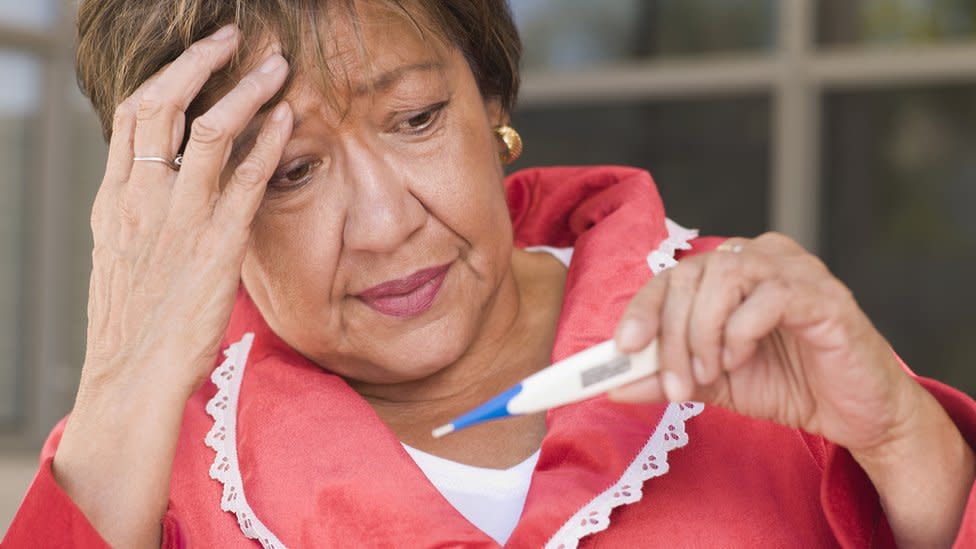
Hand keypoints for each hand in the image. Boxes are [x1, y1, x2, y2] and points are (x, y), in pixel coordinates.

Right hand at [83, 26, 290, 397]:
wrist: (129, 380)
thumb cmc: (129, 327)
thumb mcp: (118, 257)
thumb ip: (137, 213)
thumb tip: (160, 183)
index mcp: (113, 198)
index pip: (131, 114)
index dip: (166, 75)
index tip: (196, 56)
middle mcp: (141, 198)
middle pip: (164, 103)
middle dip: (201, 61)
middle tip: (234, 38)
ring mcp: (179, 219)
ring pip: (211, 129)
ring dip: (247, 89)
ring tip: (276, 65)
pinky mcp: (217, 245)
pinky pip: (249, 178)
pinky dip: (270, 141)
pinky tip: (289, 119)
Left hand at [610, 232, 917, 453]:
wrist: (856, 414)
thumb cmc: (788, 384)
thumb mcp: (711, 384)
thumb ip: (664, 378)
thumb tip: (612, 386)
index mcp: (730, 272)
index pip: (671, 276)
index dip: (642, 308)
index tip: (623, 347)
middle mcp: (760, 258)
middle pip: (691, 274)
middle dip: (673, 334)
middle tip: (676, 383)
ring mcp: (795, 271)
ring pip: (725, 276)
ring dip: (704, 332)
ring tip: (712, 372)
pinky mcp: (824, 296)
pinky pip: (769, 296)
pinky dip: (742, 331)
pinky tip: (743, 359)